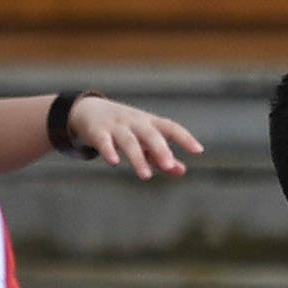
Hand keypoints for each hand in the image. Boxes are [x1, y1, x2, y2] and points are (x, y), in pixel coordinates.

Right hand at [65, 95, 201, 178]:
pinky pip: (104, 141)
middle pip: (151, 134)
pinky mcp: (97, 132)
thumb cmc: (124, 129)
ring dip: (138, 158)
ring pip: (129, 141)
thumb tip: (181, 171)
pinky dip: (108, 150)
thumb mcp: (143, 140)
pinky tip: (114, 162)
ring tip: (146, 176)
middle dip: (161, 149)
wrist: (89, 110)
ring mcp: (116, 126)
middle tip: (169, 165)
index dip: (185, 138)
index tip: (198, 150)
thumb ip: (161, 157)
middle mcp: (135, 123)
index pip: (170, 128)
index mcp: (150, 124)